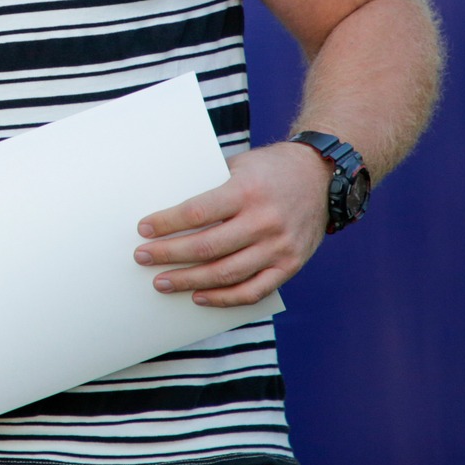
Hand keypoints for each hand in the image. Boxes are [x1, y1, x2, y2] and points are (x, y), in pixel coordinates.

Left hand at [134, 142, 332, 306]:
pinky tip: (199, 297)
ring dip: (189, 281)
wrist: (321, 175)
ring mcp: (280, 246)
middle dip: (168, 255)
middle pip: (207, 247)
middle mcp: (265, 221)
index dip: (167, 223)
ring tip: (162, 282)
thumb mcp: (239, 166)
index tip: (143, 229)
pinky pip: (254, 290)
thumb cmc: (270, 169)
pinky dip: (224, 298)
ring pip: (227, 274)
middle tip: (142, 258)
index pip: (197, 212)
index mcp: (247, 191)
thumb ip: (210, 187)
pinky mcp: (291, 264)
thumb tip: (168, 212)